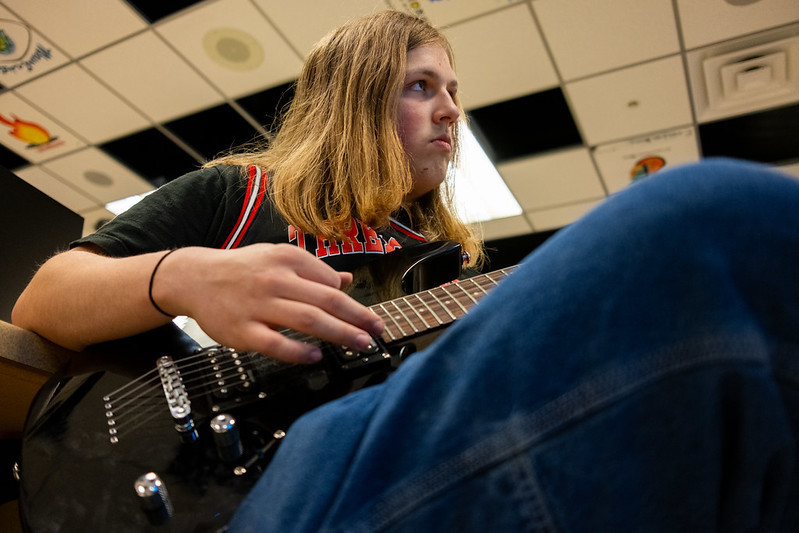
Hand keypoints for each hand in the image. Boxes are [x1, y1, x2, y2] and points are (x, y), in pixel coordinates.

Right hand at [155, 244, 383, 363]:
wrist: (194, 278)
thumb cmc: (242, 270)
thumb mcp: (277, 259)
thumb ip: (312, 270)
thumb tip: (345, 281)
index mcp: (287, 258)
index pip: (329, 281)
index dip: (352, 300)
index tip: (367, 316)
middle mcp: (275, 280)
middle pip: (327, 300)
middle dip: (358, 317)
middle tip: (378, 331)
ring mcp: (259, 306)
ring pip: (308, 321)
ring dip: (340, 334)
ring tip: (361, 344)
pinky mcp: (243, 331)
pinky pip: (277, 344)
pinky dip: (300, 352)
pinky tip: (317, 355)